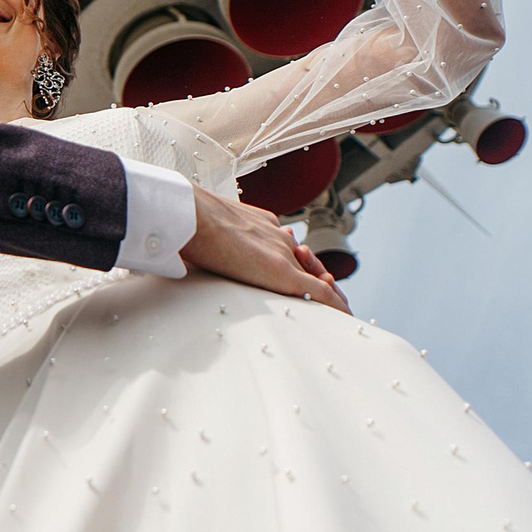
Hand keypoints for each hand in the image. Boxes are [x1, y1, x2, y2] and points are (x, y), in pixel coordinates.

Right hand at [178, 183, 348, 311]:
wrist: (191, 215)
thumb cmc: (187, 224)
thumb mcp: (203, 233)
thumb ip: (207, 244)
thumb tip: (185, 259)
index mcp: (260, 225)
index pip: (285, 245)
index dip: (297, 260)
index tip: (302, 265)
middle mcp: (277, 236)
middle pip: (306, 261)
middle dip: (319, 277)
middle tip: (330, 291)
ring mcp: (282, 253)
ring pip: (317, 277)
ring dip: (329, 293)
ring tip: (341, 309)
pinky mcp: (284, 272)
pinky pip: (320, 292)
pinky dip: (335, 305)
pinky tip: (345, 316)